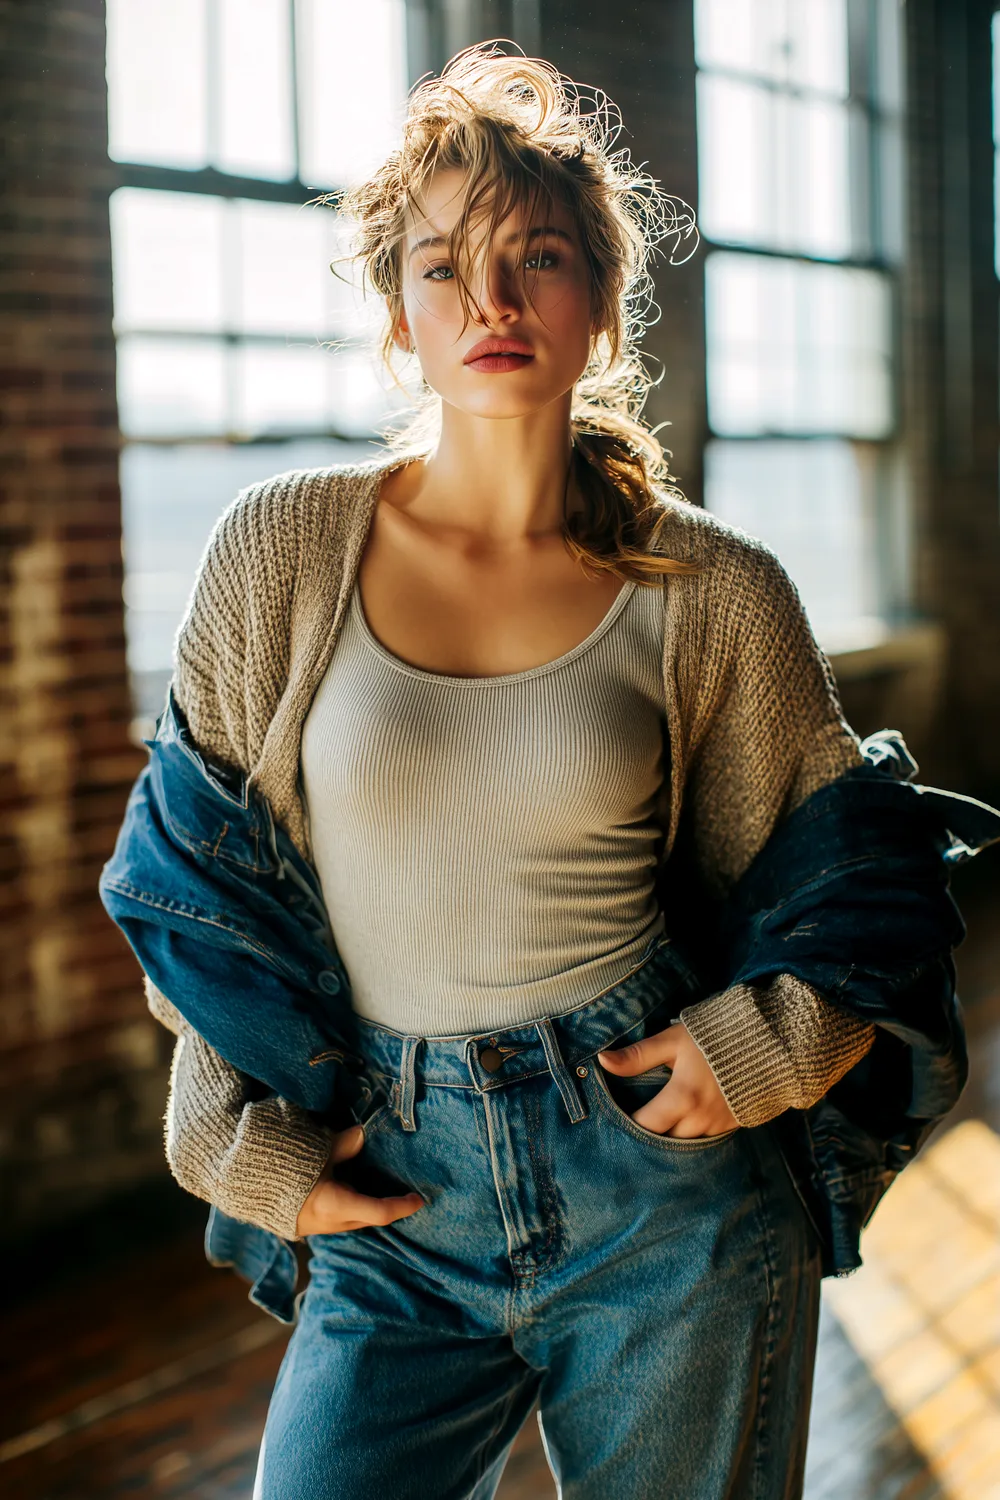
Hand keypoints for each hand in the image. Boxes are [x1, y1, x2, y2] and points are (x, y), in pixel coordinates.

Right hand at [295, 1124, 424, 1236]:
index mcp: (336, 1206)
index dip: (402, 1206)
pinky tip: (358, 1190)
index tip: (419, 1198)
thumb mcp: (316, 1151)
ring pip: (356, 1219)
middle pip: (370, 1218)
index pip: (379, 1212)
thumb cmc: (284, 1167)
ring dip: (371, 1207)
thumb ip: (343, 1145)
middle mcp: (331, 1222)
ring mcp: (321, 1227)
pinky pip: (342, 1218)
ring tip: (385, 1189)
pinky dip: (355, 1206)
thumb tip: (364, 1134)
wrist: (245, 1184)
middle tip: (406, 1192)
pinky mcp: (311, 1224)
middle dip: (389, 1208)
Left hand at [597, 1022, 739, 1138]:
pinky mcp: (734, 1126)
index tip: (614, 1119)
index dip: (626, 1126)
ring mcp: (720, 1126)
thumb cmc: (717, 1035)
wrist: (772, 1040)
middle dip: (648, 1136)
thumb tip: (602, 1061)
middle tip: (632, 1126)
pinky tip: (682, 1122)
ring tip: (658, 1124)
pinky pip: (705, 1139)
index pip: (645, 1126)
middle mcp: (701, 1119)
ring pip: (685, 1143)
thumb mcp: (674, 1040)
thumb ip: (638, 1055)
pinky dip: (691, 1134)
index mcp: (683, 1098)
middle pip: (665, 1142)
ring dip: (671, 1137)